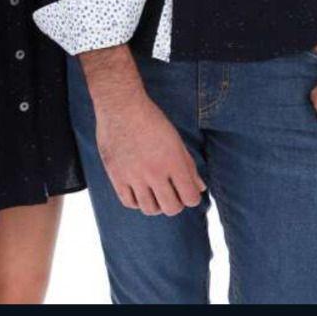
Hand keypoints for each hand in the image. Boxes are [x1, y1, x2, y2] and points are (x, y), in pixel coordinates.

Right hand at [93, 89, 205, 215]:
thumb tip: (200, 188)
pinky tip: (139, 190)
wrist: (120, 106)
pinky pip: (130, 203)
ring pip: (150, 209)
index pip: (190, 198)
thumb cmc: (151, 119)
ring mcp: (134, 175)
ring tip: (154, 192)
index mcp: (173, 161)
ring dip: (156, 204)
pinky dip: (137, 201)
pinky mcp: (116, 176)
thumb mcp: (175, 139)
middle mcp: (155, 171)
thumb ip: (188, 165)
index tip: (186, 191)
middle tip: (171, 193)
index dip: (191, 197)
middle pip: (172, 208)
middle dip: (175, 203)